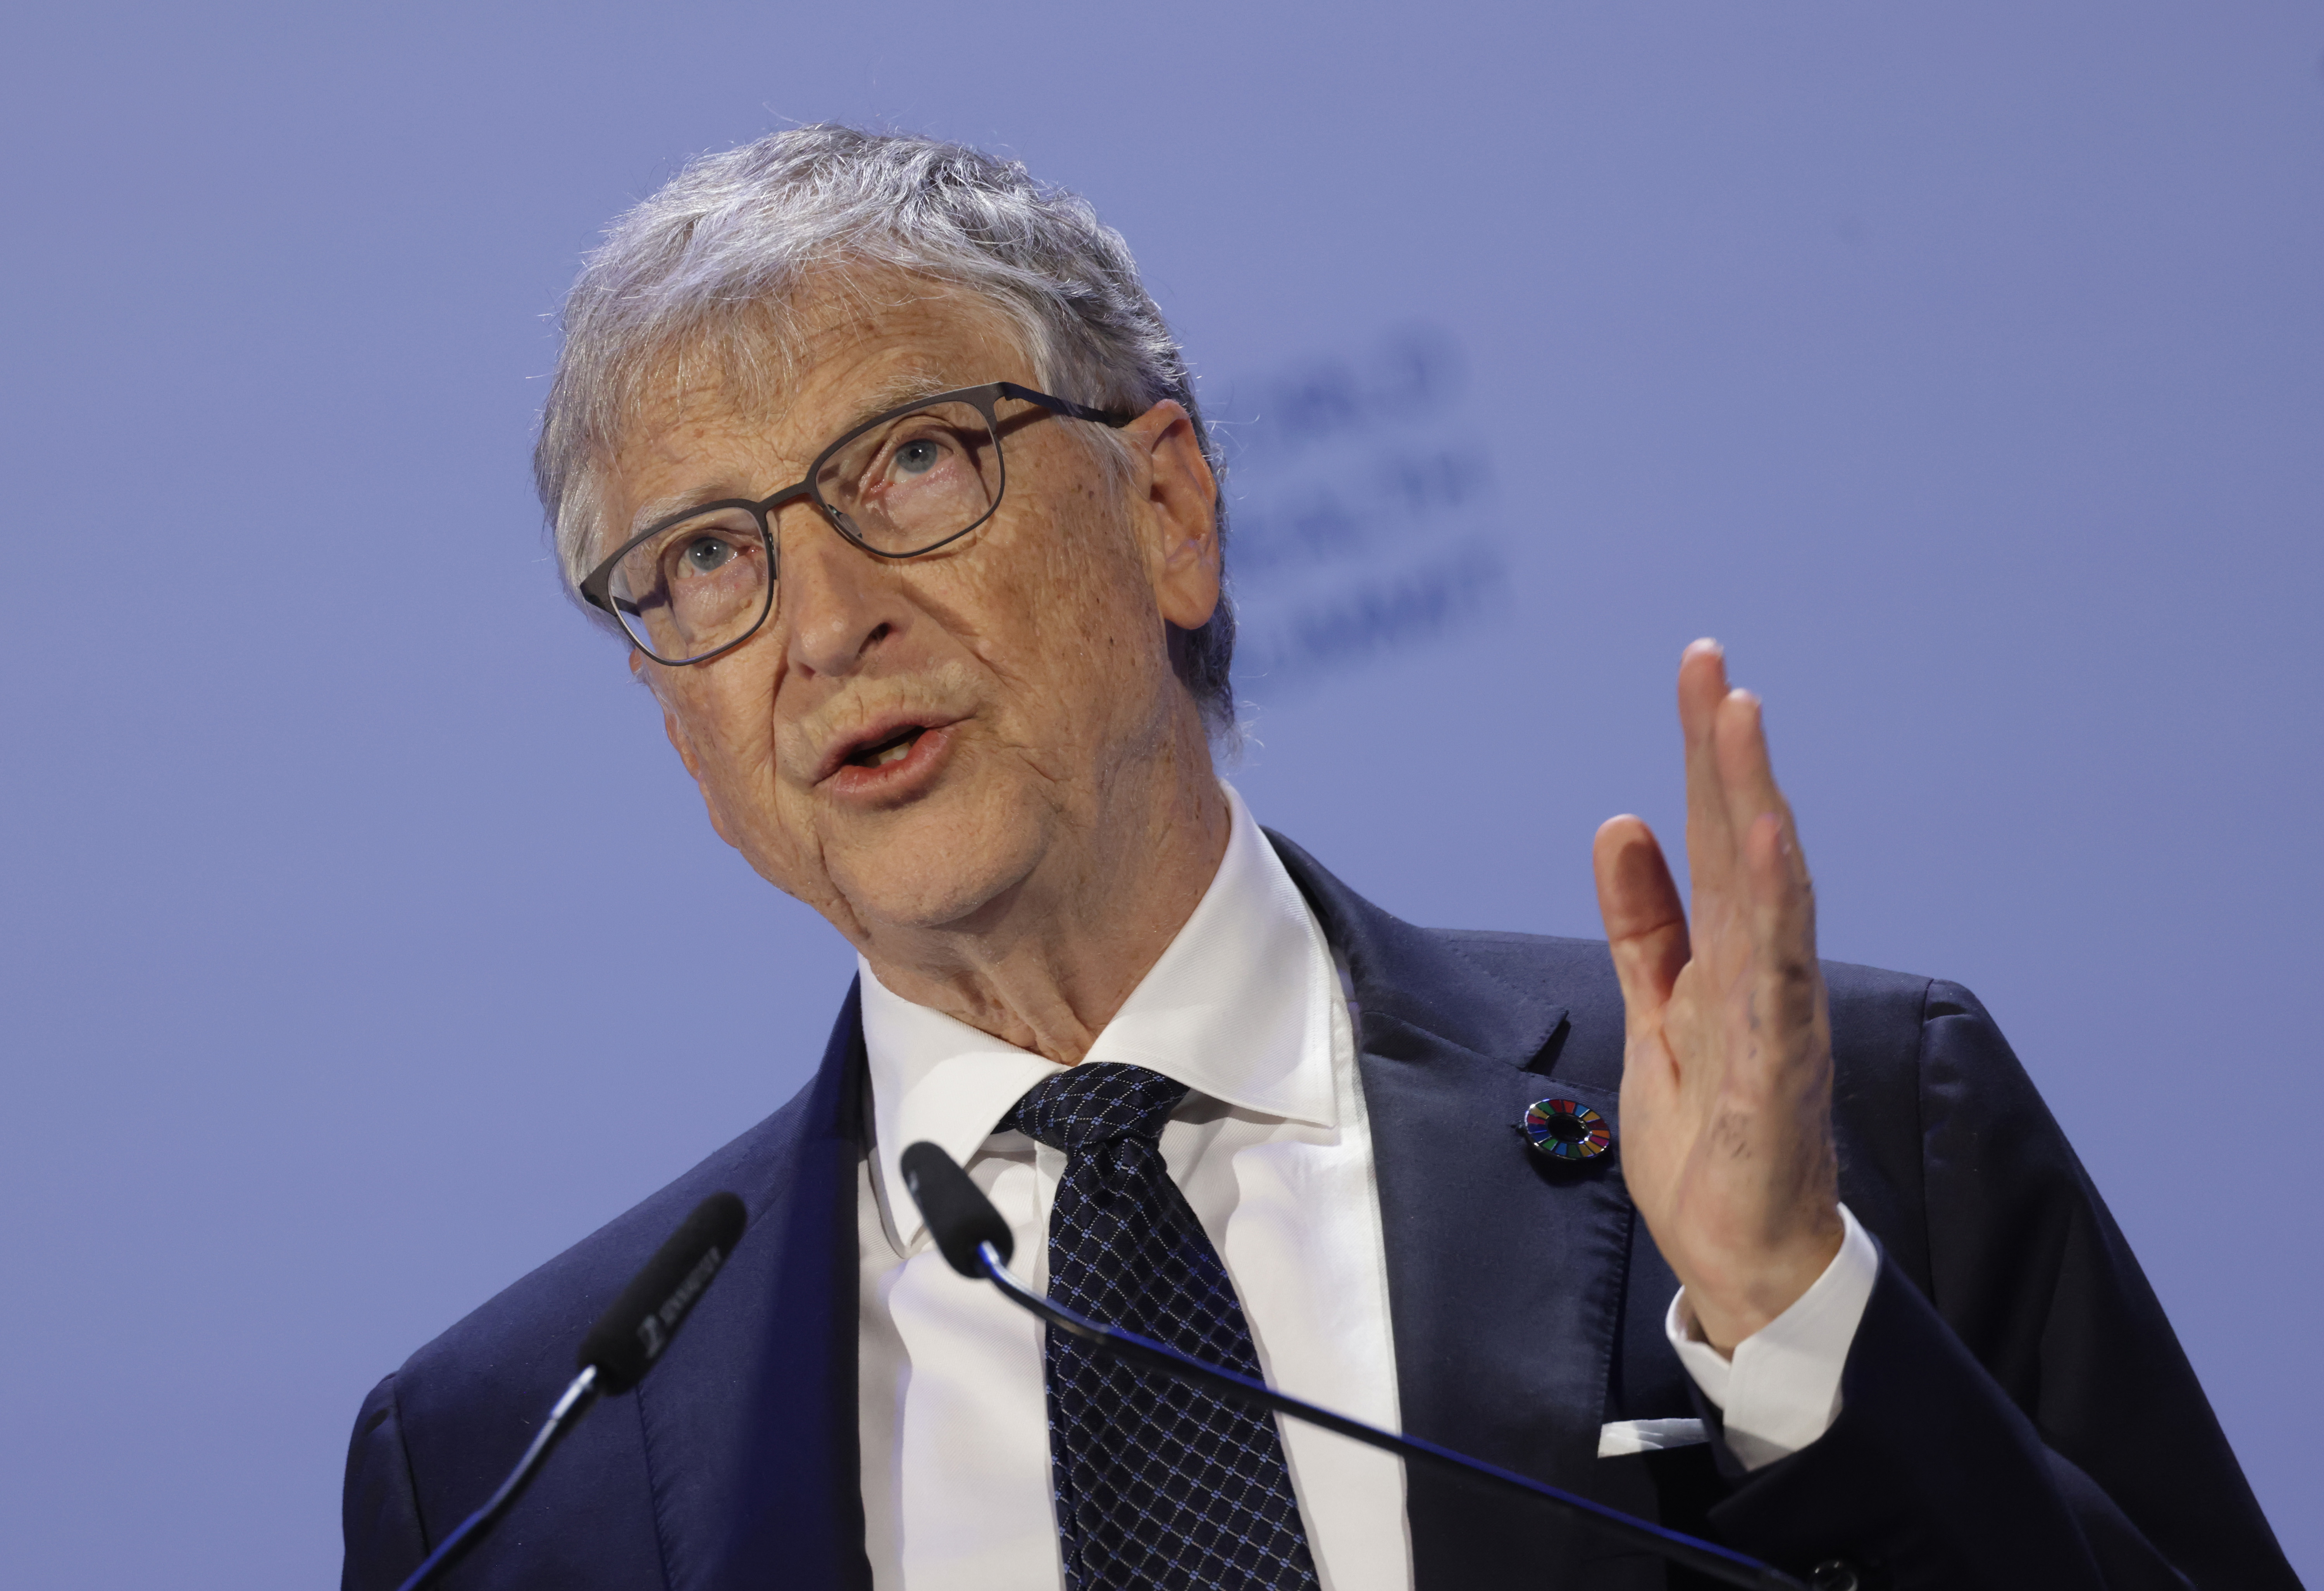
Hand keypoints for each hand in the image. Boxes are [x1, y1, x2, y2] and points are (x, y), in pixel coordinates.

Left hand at [1592, 640, 1841, 1354]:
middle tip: (1710, 664)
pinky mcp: (1777, 1069)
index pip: (1714, 837)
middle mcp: (1763, 971)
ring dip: (1755, 804)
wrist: (1743, 1258)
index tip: (1699, 673)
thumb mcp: (1655, 1009)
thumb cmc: (1710, 1142)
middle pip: (1744, 843)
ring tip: (1740, 722)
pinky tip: (1771, 844)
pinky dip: (1779, 908)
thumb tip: (1621, 828)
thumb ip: (1644, 923)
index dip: (1703, 756)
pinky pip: (1780, 977)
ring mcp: (1776, 1015)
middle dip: (1726, 752)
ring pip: (1770, 890)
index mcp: (1728, 956)